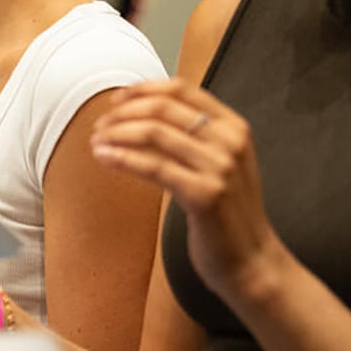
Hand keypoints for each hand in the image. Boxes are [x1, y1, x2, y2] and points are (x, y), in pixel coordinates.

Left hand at [91, 80, 293, 305]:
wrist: (252, 260)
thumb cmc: (229, 213)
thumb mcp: (222, 163)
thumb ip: (197, 137)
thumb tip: (144, 113)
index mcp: (234, 127)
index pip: (182, 90)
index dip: (144, 89)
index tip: (117, 99)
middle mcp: (230, 141)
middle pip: (163, 108)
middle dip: (124, 113)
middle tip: (100, 124)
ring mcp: (220, 167)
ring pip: (154, 133)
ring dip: (117, 133)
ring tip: (97, 141)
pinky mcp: (204, 194)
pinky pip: (153, 166)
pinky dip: (122, 158)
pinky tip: (104, 157)